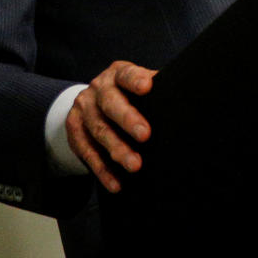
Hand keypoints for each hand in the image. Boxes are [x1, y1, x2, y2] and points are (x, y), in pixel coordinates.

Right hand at [66, 60, 155, 192]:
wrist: (89, 102)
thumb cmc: (126, 94)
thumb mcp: (137, 84)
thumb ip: (155, 88)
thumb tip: (182, 96)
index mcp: (117, 74)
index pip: (126, 74)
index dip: (135, 79)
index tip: (147, 87)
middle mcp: (97, 89)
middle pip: (110, 103)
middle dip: (128, 119)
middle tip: (145, 135)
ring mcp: (83, 110)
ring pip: (99, 131)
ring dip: (117, 150)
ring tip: (135, 165)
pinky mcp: (74, 132)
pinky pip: (87, 154)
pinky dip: (103, 170)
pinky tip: (116, 183)